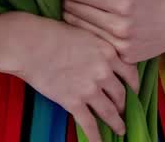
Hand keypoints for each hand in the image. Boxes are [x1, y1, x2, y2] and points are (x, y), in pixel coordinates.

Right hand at [0, 11, 138, 139]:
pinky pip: (89, 124)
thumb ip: (98, 47)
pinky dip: (96, 136)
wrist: (30, 43)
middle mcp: (103, 71)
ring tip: (120, 130)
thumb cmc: (51, 33)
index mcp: (108, 52)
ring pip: (110, 112)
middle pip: (121, 95)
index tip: (134, 92)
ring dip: (117, 123)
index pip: (130, 73)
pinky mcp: (73, 101)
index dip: (134, 86)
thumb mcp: (84, 33)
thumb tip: (103, 57)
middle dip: (124, 106)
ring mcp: (89, 88)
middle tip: (124, 111)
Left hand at [62, 0, 164, 63]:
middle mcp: (120, 26)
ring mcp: (120, 45)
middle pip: (74, 10)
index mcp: (123, 2)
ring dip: (73, 14)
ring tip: (77, 5)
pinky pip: (94, 42)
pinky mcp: (123, 58)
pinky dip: (87, 31)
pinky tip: (90, 21)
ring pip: (79, 28)